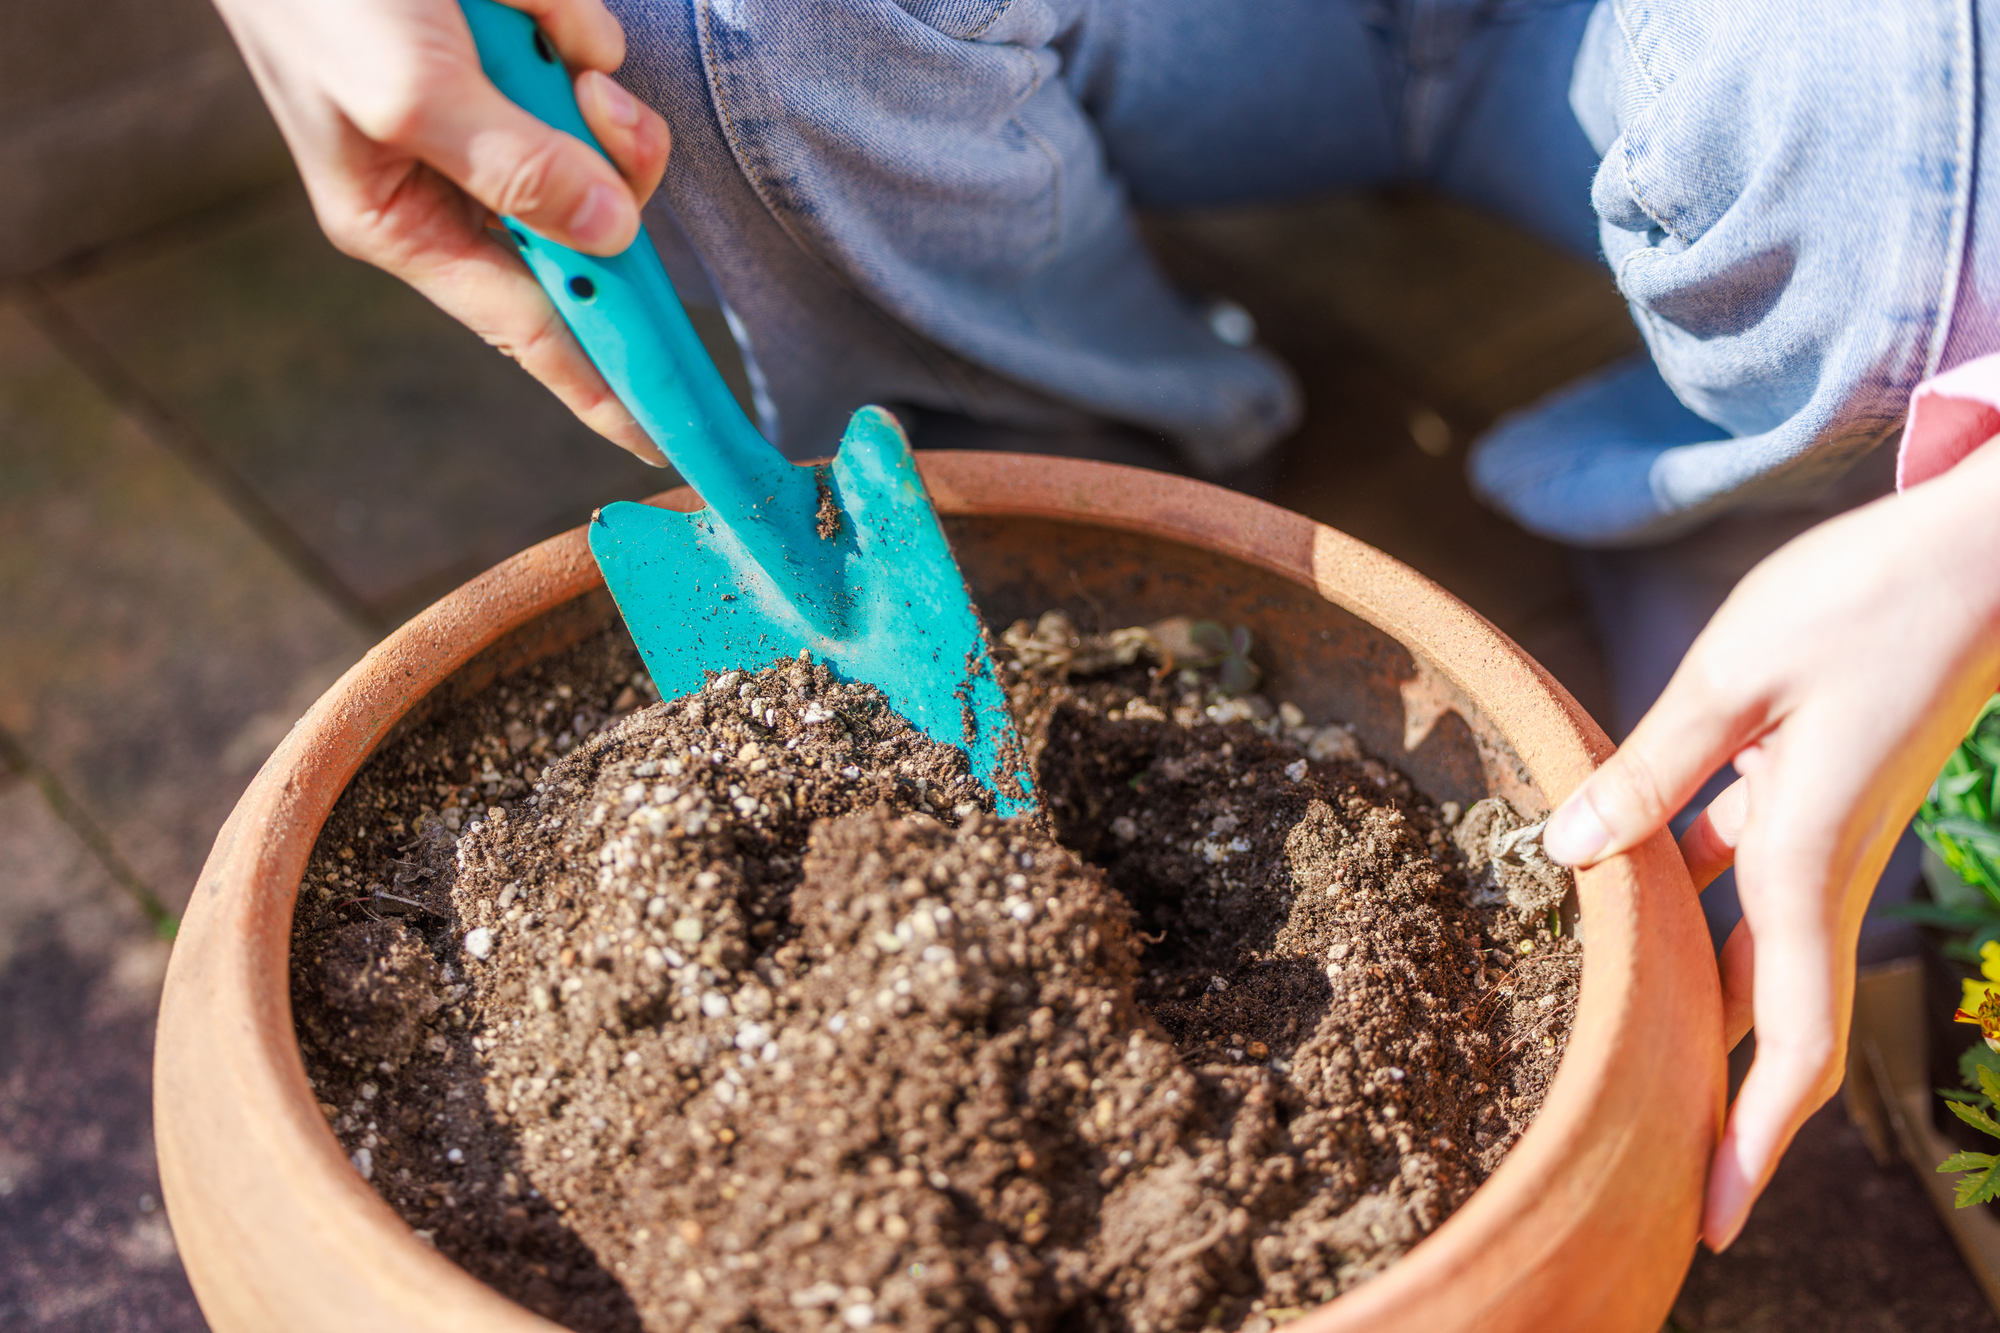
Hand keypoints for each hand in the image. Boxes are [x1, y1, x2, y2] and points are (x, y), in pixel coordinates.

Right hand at [211, 0, 671, 463]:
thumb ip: (513, 169)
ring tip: (515, 15)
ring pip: (605, 135)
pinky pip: (588, 53)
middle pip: (595, 226)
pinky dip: (562, 12)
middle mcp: (458, 182)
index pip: (531, 328)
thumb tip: (611, 236)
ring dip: (581, 73)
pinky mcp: (518, 51)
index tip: (665, 442)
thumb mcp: (408, 89)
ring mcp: (495, 116)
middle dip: (609, 164)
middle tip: (591, 104)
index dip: (602, 385)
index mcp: (408, 223)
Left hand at [1541, 436, 1999, 1249]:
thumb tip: (1566, 853)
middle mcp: (1823, 868)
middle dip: (1717, 1105)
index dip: (1753, 1139)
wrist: (1981, 555)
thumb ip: (1651, 768)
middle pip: (1770, 1022)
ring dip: (1695, 1013)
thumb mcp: (1736, 673)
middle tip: (1648, 1173)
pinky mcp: (1818, 797)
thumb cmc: (1870, 598)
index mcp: (1807, 857)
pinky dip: (1689, 912)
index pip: (1792, 1039)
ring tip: (1616, 1057)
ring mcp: (1826, 837)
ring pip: (1750, 955)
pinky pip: (1744, 881)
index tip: (1714, 1220)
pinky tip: (1617, 890)